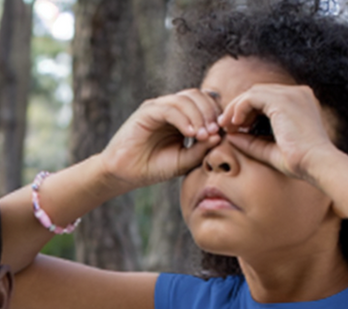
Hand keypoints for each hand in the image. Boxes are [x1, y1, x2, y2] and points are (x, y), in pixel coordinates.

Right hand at [100, 90, 225, 188]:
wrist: (124, 174)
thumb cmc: (152, 168)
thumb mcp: (183, 161)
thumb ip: (201, 149)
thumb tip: (219, 136)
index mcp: (182, 117)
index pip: (205, 103)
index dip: (216, 114)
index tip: (223, 133)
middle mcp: (171, 108)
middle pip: (198, 95)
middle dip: (210, 112)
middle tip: (215, 132)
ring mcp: (158, 107)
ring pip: (185, 99)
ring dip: (198, 115)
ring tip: (203, 135)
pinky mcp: (146, 111)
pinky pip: (169, 108)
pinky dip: (183, 118)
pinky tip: (190, 133)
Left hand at [216, 83, 340, 182]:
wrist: (316, 163)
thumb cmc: (299, 161)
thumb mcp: (270, 149)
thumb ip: (251, 142)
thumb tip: (230, 136)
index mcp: (299, 103)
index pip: (267, 99)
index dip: (248, 111)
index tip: (235, 128)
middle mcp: (297, 94)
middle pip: (259, 92)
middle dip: (239, 107)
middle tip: (225, 125)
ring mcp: (291, 94)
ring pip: (253, 92)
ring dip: (236, 107)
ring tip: (227, 126)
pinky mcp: (282, 100)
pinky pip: (252, 97)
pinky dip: (240, 108)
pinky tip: (235, 123)